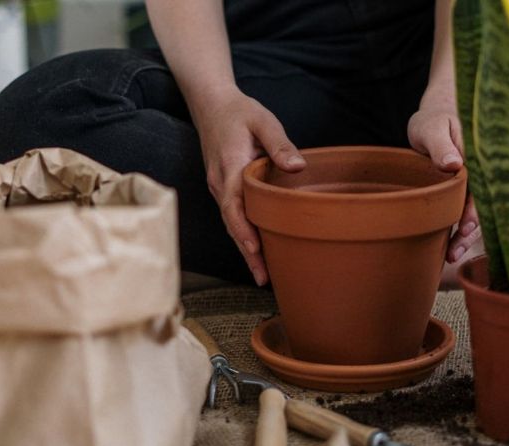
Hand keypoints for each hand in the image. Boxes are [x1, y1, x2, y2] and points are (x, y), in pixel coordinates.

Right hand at [194, 86, 305, 285]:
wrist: (210, 104)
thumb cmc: (239, 112)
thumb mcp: (263, 120)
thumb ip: (279, 144)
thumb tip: (298, 167)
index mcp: (229, 168)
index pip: (233, 206)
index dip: (243, 230)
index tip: (255, 250)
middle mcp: (219, 183)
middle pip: (231, 224)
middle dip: (246, 253)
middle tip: (264, 278)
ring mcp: (219, 188)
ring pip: (231, 224)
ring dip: (244, 249)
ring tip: (262, 275)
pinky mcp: (223, 189)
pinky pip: (232, 216)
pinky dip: (242, 235)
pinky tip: (255, 250)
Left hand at [407, 105, 480, 262]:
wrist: (435, 117)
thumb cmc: (433, 120)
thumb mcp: (432, 128)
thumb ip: (441, 145)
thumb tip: (454, 163)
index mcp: (479, 158)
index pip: (482, 188)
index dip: (475, 211)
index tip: (465, 228)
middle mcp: (482, 174)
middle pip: (482, 205)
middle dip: (471, 230)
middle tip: (455, 251)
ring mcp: (474, 184)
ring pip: (476, 212)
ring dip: (466, 235)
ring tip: (451, 256)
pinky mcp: (465, 192)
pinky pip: (466, 211)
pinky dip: (460, 229)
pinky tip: (451, 247)